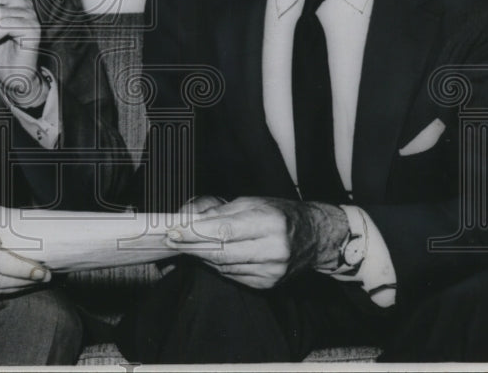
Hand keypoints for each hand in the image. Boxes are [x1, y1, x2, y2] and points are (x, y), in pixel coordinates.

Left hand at [165, 196, 347, 288]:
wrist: (316, 237)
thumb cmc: (282, 214)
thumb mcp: (254, 202)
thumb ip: (222, 211)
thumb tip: (192, 219)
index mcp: (270, 223)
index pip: (225, 230)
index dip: (196, 233)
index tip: (174, 230)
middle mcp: (273, 250)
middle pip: (221, 252)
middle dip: (192, 246)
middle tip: (171, 239)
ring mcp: (272, 271)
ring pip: (224, 267)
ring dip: (202, 256)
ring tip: (186, 244)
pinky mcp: (269, 285)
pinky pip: (233, 276)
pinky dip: (217, 266)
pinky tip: (208, 255)